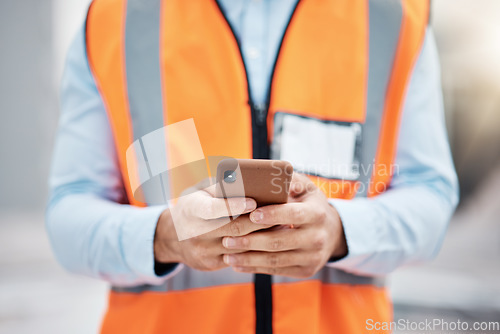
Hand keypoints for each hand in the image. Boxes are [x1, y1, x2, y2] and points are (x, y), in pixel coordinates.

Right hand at [154, 183, 272, 270]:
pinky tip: (272, 241)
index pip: (212, 209)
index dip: (233, 206)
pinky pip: (238, 257)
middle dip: (259, 220)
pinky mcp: (211, 264)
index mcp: (192, 209)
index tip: (253, 201)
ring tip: (283, 225)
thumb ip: (221, 187)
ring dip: (263, 236)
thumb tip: (248, 179)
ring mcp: (203, 251)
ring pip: (240, 246)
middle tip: (280, 212)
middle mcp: (195, 232)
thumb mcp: (200, 192)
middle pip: (233, 228)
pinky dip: (257, 249)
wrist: (173, 237)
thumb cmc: (195, 206)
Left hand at [221, 173, 347, 277]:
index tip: (251, 214)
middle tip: (227, 239)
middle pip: (279, 241)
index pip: (293, 214)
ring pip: (275, 260)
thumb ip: (290, 181)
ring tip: (227, 255)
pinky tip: (238, 264)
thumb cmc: (309, 204)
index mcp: (317, 213)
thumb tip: (273, 177)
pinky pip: (277, 271)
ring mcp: (312, 257)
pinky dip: (255, 268)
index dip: (273, 215)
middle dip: (250, 241)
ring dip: (249, 259)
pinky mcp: (305, 271)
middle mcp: (317, 237)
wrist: (332, 232)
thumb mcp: (306, 188)